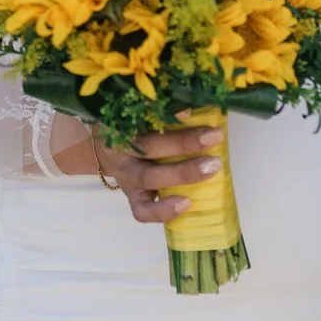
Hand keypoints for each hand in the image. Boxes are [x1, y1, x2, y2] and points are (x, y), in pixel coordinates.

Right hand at [95, 123, 226, 226]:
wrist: (106, 152)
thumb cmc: (135, 129)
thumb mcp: (143, 116)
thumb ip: (163, 112)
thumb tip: (189, 109)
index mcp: (124, 125)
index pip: (143, 117)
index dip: (168, 114)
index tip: (191, 110)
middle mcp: (122, 151)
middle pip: (149, 147)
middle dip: (183, 142)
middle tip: (214, 137)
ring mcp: (126, 177)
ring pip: (148, 178)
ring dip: (181, 174)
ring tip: (210, 168)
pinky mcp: (132, 198)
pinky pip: (143, 211)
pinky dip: (163, 211)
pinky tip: (186, 204)